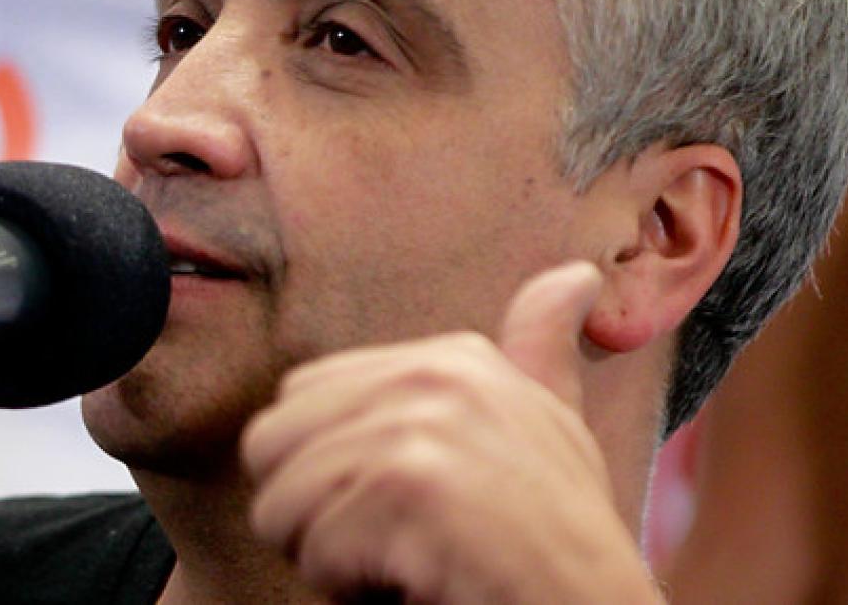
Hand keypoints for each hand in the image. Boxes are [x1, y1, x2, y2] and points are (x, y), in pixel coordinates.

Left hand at [241, 262, 660, 602]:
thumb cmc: (560, 539)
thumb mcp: (551, 426)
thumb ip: (539, 348)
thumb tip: (578, 274)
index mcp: (452, 356)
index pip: (299, 398)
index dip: (327, 468)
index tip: (403, 501)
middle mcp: (434, 373)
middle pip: (269, 443)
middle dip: (310, 509)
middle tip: (394, 537)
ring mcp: (422, 424)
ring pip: (278, 504)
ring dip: (330, 556)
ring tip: (409, 559)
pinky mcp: (410, 484)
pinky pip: (313, 551)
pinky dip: (352, 587)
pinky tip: (420, 582)